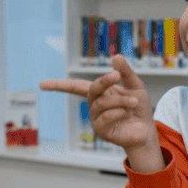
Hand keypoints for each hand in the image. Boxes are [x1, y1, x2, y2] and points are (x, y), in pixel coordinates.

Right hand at [41, 55, 164, 171]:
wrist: (146, 130)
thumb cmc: (139, 108)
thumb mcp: (135, 86)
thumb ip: (126, 72)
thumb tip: (116, 57)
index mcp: (99, 92)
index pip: (75, 87)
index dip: (58, 85)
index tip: (41, 84)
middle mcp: (94, 105)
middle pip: (92, 89)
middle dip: (104, 80)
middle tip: (117, 75)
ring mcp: (95, 119)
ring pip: (103, 103)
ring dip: (121, 100)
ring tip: (134, 102)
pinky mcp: (100, 131)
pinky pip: (106, 117)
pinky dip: (119, 112)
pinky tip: (127, 114)